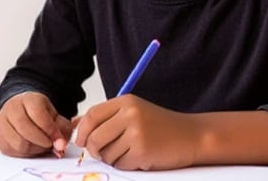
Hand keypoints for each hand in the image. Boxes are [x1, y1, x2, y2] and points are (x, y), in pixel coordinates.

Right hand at [0, 92, 72, 157]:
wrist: (21, 112)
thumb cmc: (39, 115)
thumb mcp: (55, 116)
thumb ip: (62, 129)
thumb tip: (60, 146)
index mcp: (28, 99)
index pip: (38, 114)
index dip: (51, 130)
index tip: (59, 139)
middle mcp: (12, 108)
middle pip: (26, 130)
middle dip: (43, 141)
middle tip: (50, 144)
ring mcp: (2, 123)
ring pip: (20, 144)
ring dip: (35, 149)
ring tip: (41, 145)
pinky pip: (14, 151)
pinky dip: (26, 153)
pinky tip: (31, 147)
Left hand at [74, 95, 197, 170]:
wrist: (192, 136)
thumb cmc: (161, 126)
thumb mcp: (133, 112)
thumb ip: (105, 117)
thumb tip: (75, 124)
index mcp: (126, 102)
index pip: (92, 115)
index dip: (82, 131)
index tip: (81, 140)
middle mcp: (130, 115)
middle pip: (95, 137)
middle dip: (94, 149)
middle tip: (101, 152)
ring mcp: (137, 133)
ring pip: (106, 154)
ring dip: (113, 158)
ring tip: (128, 152)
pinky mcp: (142, 151)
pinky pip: (121, 164)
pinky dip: (126, 165)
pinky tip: (139, 157)